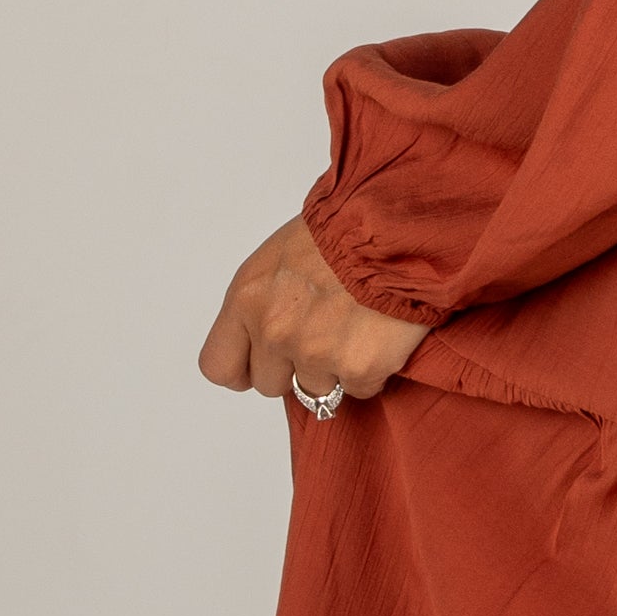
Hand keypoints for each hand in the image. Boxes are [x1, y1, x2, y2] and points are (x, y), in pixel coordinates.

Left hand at [198, 216, 428, 407]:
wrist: (397, 225)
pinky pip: (358, 389)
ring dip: (335, 368)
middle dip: (294, 368)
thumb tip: (267, 341)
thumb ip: (264, 304)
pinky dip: (371, 370)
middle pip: (269, 384)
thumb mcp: (280, 257)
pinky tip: (380, 335)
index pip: (219, 366)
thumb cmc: (343, 230)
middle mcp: (274, 331)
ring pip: (317, 390)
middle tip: (324, 335)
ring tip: (357, 328)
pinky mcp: (359, 368)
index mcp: (248, 300)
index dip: (244, 370)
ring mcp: (316, 353)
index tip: (261, 365)